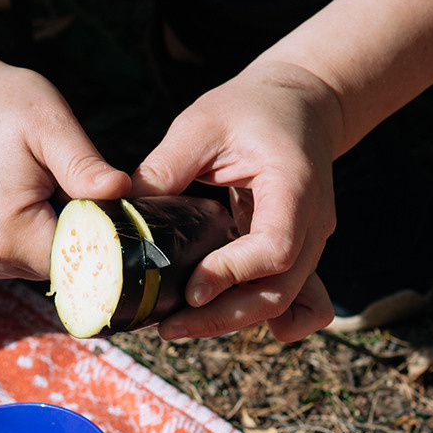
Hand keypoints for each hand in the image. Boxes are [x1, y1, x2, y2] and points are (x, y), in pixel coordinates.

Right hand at [0, 52, 129, 279]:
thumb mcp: (48, 124)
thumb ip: (84, 166)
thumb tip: (122, 192)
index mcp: (6, 233)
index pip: (78, 256)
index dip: (94, 228)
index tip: (88, 192)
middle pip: (55, 263)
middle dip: (67, 228)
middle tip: (54, 180)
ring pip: (32, 263)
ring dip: (42, 232)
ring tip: (25, 184)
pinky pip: (7, 258)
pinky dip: (18, 234)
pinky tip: (5, 196)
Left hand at [131, 58, 344, 342]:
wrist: (302, 103)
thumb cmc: (250, 108)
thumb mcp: (201, 124)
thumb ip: (165, 168)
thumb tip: (119, 214)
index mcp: (294, 186)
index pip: (275, 247)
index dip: (232, 274)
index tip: (190, 289)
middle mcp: (313, 223)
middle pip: (280, 290)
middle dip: (223, 317)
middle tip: (167, 328)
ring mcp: (311, 242)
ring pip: (283, 302)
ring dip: (232, 322)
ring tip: (176, 328)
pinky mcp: (299, 253)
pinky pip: (297, 301)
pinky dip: (267, 320)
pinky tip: (223, 322)